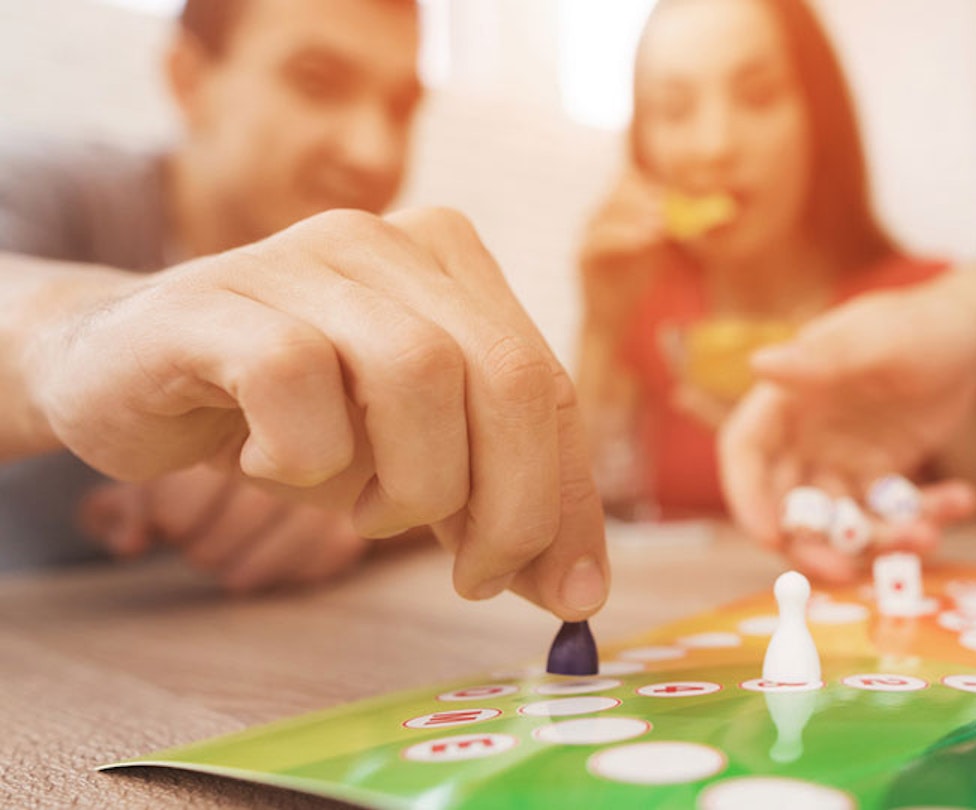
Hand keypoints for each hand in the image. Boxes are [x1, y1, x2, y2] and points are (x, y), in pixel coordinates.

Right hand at [24, 208, 607, 618]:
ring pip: (420, 374)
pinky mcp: (216, 300)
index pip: (548, 388)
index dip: (571, 498)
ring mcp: (303, 258)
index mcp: (454, 265)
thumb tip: (576, 590)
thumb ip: (491, 504)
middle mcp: (391, 243)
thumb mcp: (407, 460)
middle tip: (474, 576)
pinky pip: (298, 381)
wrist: (118, 370)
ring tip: (358, 508)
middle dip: (511, 504)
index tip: (573, 593)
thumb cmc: (283, 415)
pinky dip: (302, 456)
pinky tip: (269, 461)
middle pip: (509, 378)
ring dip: (407, 481)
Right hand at [578, 169, 670, 333]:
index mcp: (616, 207)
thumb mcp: (656, 245)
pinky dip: (628, 235)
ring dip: (640, 212)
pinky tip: (650, 239)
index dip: (656, 178)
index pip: (631, 176)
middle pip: (621, 187)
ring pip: (611, 209)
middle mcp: (599, 214)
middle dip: (649, 193)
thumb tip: (696, 204)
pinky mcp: (583, 254)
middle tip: (673, 204)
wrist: (612, 317)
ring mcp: (588, 233)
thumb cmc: (637, 279)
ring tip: (665, 223)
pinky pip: (603, 238)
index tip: (682, 187)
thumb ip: (668, 223)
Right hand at [719, 248, 975, 579]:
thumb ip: (822, 358)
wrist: (975, 334)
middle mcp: (805, 435)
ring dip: (881, 538)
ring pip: (843, 520)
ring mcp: (842, 459)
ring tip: (929, 530)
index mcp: (787, 396)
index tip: (771, 538)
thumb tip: (760, 364)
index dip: (747, 498)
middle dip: (814, 544)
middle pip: (788, 504)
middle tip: (848, 573)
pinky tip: (958, 499)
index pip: (745, 451)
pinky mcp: (880, 474)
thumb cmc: (921, 323)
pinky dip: (921, 518)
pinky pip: (888, 514)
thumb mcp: (876, 339)